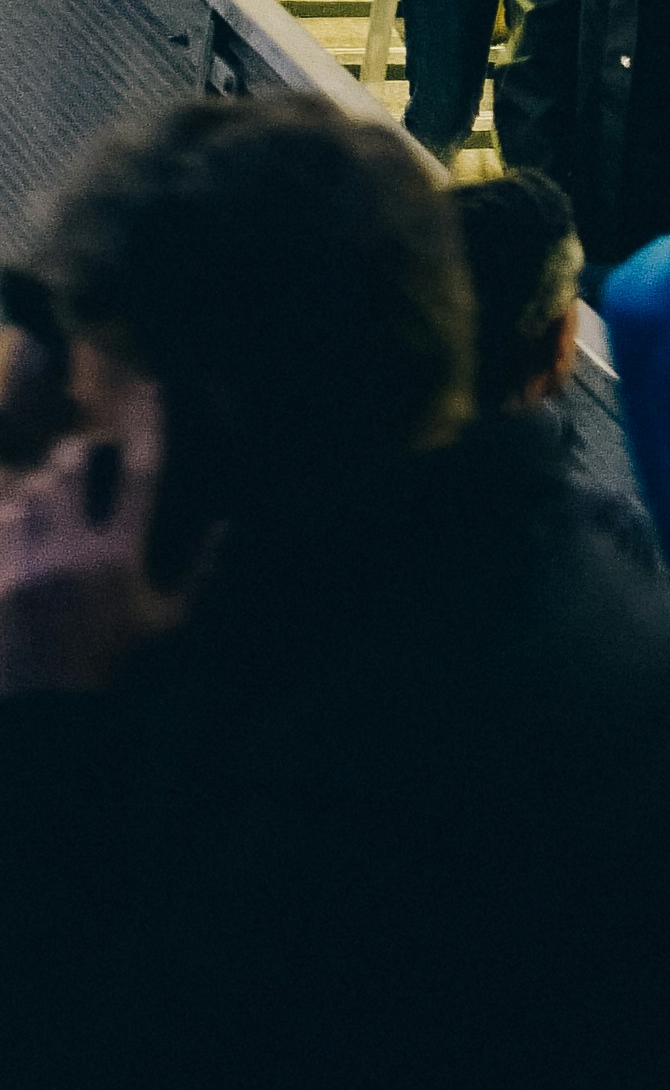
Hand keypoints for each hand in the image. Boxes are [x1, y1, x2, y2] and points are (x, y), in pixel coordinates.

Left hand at [0, 381, 183, 693]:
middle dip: (71, 456)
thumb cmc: (114, 658)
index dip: (148, 424)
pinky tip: (20, 526)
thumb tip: (227, 523)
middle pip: (69, 471)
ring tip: (44, 502)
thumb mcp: (167, 621)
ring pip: (27, 494)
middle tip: (75, 458)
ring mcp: (30, 565)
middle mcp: (74, 552)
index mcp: (120, 556)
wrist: (49, 705)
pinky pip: (1, 524)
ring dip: (36, 492)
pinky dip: (9, 519)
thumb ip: (200, 571)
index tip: (151, 385)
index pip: (140, 474)